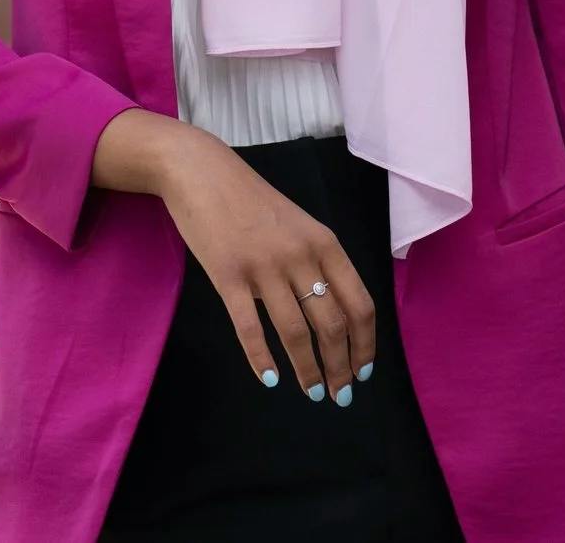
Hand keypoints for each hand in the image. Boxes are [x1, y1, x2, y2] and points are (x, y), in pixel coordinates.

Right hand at [154, 126, 375, 404]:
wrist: (199, 171)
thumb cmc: (249, 199)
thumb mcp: (297, 224)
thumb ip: (317, 263)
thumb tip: (333, 318)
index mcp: (324, 243)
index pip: (360, 305)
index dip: (365, 345)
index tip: (362, 371)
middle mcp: (299, 256)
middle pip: (331, 325)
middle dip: (339, 367)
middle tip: (340, 394)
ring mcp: (262, 265)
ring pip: (295, 332)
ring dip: (307, 369)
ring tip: (312, 393)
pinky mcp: (227, 275)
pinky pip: (250, 326)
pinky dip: (261, 358)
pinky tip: (268, 378)